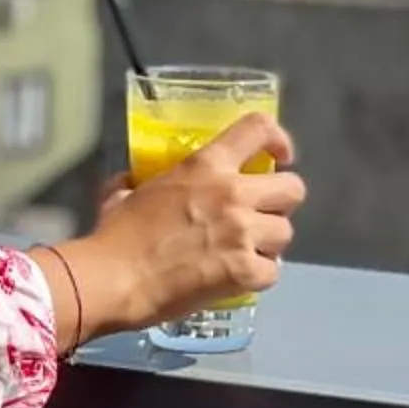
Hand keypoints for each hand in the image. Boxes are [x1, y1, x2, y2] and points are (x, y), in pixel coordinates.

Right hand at [44, 114, 303, 343]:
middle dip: (280, 202)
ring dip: (268, 243)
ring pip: (286, 233)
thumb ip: (138, 180)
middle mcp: (233, 193)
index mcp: (205, 165)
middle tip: (257, 214)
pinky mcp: (246, 272)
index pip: (258, 129)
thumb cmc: (116, 233)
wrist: (115, 279)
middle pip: (293, 188)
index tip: (278, 157)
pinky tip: (235, 278)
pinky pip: (273, 271)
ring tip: (243, 252)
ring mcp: (243, 233)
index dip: (278, 140)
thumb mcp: (126, 191)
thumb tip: (130, 183)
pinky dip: (257, 276)